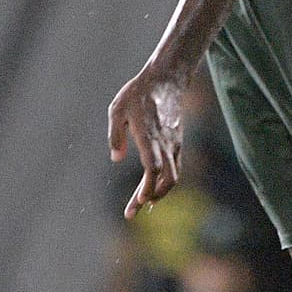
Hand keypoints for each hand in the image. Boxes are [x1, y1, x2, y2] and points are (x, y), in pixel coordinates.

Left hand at [107, 67, 185, 218]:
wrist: (166, 79)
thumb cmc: (138, 94)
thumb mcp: (117, 108)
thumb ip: (115, 135)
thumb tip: (116, 159)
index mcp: (149, 135)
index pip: (154, 167)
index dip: (148, 187)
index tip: (140, 201)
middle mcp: (165, 142)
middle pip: (166, 178)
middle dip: (150, 197)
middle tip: (131, 213)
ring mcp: (173, 143)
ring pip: (174, 176)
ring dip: (159, 193)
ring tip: (141, 203)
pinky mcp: (176, 142)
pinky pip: (175, 167)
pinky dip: (165, 181)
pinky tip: (152, 188)